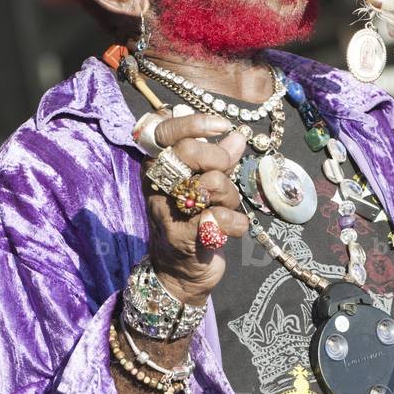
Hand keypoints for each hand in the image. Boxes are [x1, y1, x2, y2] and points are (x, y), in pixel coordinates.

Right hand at [141, 113, 248, 306]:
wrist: (180, 271)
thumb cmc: (192, 219)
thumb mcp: (203, 183)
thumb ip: (219, 159)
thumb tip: (237, 135)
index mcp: (157, 165)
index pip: (164, 129)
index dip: (194, 123)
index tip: (222, 126)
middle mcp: (157, 184)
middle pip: (191, 151)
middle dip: (221, 161)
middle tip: (225, 178)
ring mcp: (168, 211)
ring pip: (213, 183)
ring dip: (231, 197)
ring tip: (225, 209)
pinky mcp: (184, 238)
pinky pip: (222, 217)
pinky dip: (236, 223)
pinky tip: (232, 228)